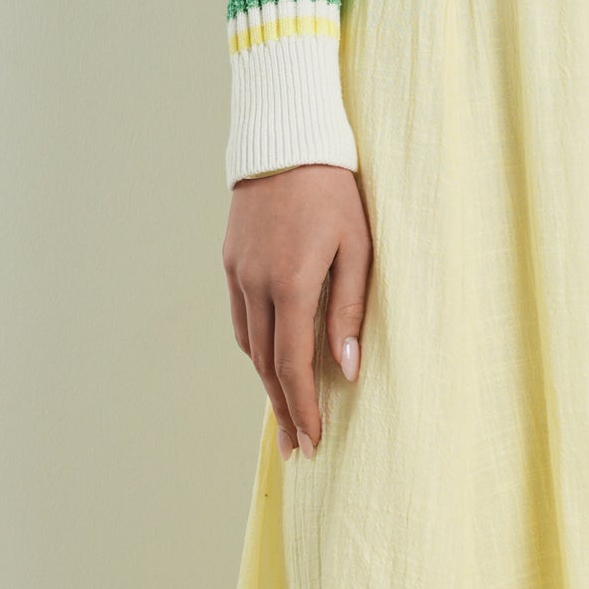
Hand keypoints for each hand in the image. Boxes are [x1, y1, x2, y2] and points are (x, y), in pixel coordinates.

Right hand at [223, 163, 373, 457]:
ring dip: (266, 382)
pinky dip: (254, 347)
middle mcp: (256, 284)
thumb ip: (350, 311)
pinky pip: (240, 317)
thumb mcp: (358, 248)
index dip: (302, 409)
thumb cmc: (336, 190)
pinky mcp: (230, 259)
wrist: (287, 139)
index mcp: (291, 284)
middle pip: (265, 364)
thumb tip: (346, 369)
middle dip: (282, 409)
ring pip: (247, 344)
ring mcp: (237, 272)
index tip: (312, 443)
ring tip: (286, 412)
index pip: (292, 365)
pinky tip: (269, 360)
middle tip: (296, 448)